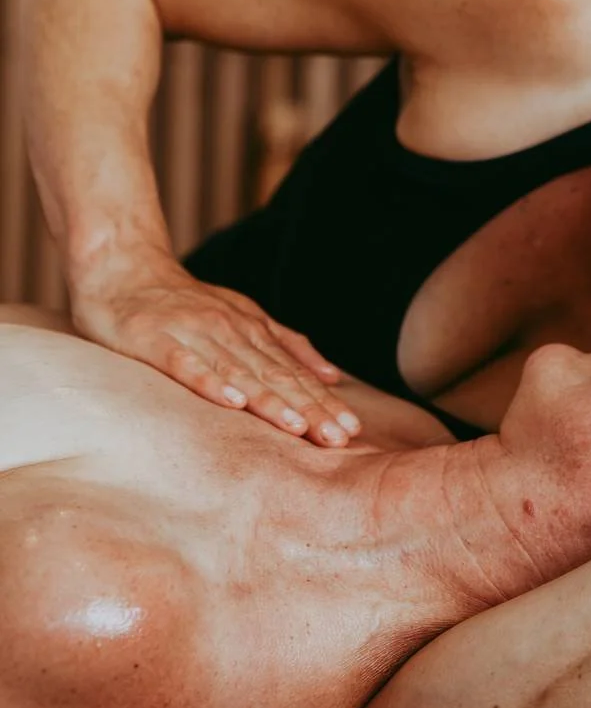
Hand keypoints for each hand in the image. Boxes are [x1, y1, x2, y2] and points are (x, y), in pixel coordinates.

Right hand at [69, 255, 361, 445]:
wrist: (123, 269)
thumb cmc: (185, 302)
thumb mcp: (242, 317)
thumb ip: (286, 344)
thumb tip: (333, 375)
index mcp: (252, 331)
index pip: (293, 373)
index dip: (323, 402)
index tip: (351, 431)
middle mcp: (229, 332)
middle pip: (274, 376)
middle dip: (309, 409)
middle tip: (338, 438)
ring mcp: (194, 335)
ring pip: (238, 372)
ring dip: (269, 401)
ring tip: (298, 427)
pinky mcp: (156, 340)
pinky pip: (186, 365)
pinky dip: (209, 383)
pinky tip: (231, 403)